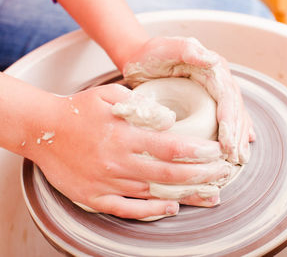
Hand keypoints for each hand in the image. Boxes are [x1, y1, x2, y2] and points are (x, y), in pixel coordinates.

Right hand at [28, 84, 229, 219]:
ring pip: (154, 192)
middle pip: (169, 173)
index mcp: (125, 135)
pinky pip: (128, 208)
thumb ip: (141, 106)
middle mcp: (119, 161)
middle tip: (223, 175)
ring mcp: (108, 182)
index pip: (171, 147)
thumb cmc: (79, 110)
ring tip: (210, 195)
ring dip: (185, 195)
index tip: (217, 153)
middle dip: (202, 175)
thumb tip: (170, 121)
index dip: (198, 152)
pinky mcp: (96, 197)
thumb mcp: (109, 95)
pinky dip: (152, 211)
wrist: (43, 130)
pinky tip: (171, 208)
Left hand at [123, 37, 254, 163]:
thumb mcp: (165, 49)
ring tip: (240, 158)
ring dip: (238, 137)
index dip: (230, 120)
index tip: (227, 143)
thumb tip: (213, 60)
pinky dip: (234, 132)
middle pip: (235, 109)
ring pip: (234, 115)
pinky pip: (226, 118)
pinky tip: (238, 146)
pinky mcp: (209, 101)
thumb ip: (186, 50)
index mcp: (213, 68)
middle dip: (237, 134)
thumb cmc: (151, 55)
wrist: (141, 60)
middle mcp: (219, 79)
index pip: (227, 96)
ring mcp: (216, 91)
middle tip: (236, 157)